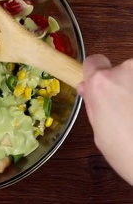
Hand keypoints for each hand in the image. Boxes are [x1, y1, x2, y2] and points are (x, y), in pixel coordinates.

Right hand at [78, 54, 132, 185]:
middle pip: (120, 70)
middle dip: (122, 85)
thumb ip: (93, 104)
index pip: (93, 61)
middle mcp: (127, 71)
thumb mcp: (100, 132)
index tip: (100, 85)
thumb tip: (86, 87)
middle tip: (128, 110)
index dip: (95, 73)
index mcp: (101, 83)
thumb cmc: (129, 155)